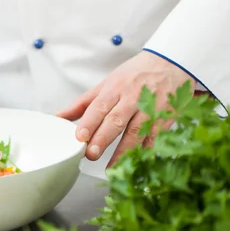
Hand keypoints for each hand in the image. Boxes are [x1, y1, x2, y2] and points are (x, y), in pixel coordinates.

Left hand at [57, 51, 195, 166]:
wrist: (170, 62)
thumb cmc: (133, 76)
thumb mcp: (106, 84)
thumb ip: (82, 103)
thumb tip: (58, 118)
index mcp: (114, 89)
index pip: (99, 107)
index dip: (90, 122)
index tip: (80, 137)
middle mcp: (132, 98)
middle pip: (116, 120)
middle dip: (103, 138)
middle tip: (91, 155)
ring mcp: (150, 108)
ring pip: (136, 132)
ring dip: (124, 151)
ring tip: (112, 168)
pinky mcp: (166, 117)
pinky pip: (155, 136)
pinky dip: (147, 149)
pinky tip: (138, 162)